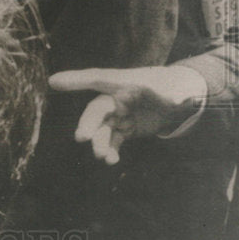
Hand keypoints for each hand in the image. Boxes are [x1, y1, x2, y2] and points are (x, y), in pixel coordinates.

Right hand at [48, 65, 207, 164]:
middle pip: (97, 110)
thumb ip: (179, 96)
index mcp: (124, 82)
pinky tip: (112, 160)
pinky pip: (111, 140)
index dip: (75, 80)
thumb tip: (185, 99)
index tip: (53, 82)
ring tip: (103, 156)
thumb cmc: (174, 91)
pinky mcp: (122, 129)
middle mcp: (116, 98)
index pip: (97, 78)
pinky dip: (109, 150)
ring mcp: (118, 114)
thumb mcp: (178, 93)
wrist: (176, 99)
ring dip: (99, 142)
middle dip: (88, 123)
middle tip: (82, 137)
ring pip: (102, 128)